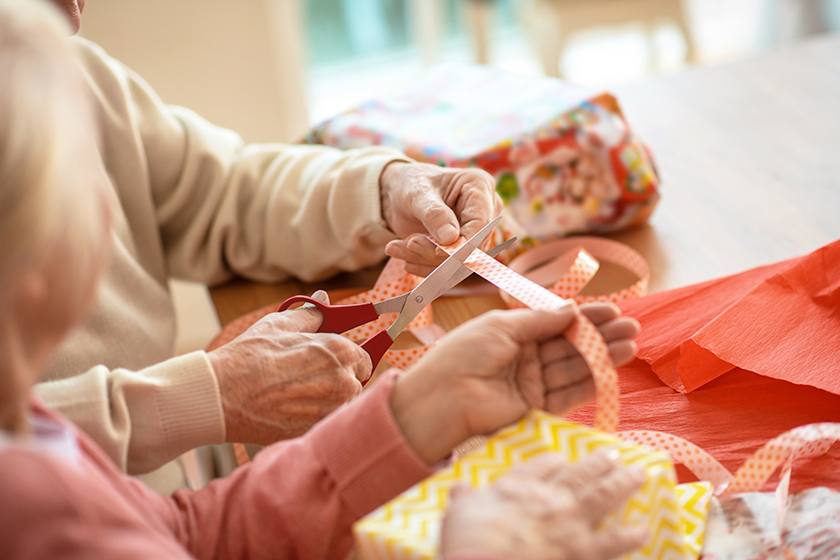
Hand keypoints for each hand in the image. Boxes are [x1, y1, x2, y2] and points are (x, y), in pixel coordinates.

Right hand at [207, 291, 371, 444]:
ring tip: (296, 397)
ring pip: (341, 406)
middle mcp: (343, 381)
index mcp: (339, 351)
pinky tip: (290, 412)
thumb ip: (310, 314)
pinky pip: (324, 425)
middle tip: (309, 381)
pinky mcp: (316, 432)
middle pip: (355, 384)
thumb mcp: (279, 325)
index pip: (364, 359)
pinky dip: (313, 420)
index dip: (349, 361)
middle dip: (338, 382)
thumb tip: (322, 300)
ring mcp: (331, 411)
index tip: (334, 364)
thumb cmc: (248, 357)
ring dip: (327, 403)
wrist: (222, 395)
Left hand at [379, 162, 502, 275]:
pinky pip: (451, 267)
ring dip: (426, 261)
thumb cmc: (411, 184)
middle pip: (471, 246)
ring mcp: (477, 231)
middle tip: (408, 244)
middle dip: (437, 253)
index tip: (437, 252)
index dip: (463, 244)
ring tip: (397, 248)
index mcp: (479, 186)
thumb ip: (434, 213)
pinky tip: (406, 260)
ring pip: (460, 261)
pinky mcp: (464, 248)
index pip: (481, 223)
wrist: (400, 194)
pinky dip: (426, 267)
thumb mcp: (417, 193)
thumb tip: (450, 238)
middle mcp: (485, 210)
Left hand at [390, 303, 639, 463]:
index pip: (557, 323)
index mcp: (514, 334)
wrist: (443, 398)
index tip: (613, 310)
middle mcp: (526, 358)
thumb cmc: (464, 354)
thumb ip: (539, 320)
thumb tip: (571, 310)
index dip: (585, 317)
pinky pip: (569, 394)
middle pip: (570, 345)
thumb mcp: (502, 325)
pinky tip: (611, 368)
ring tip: (630, 345)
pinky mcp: (537, 409)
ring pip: (575, 368)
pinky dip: (591, 382)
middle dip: (601, 335)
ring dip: (603, 356)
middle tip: (631, 326)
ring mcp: (532, 383)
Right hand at [440, 452, 647, 559]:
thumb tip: (459, 489)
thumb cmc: (469, 541)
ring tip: (639, 473)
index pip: (540, 466)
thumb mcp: (457, 513)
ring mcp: (570, 525)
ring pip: (602, 496)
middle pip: (578, 474)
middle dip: (598, 462)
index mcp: (519, 487)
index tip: (563, 458)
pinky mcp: (584, 553)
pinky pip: (613, 543)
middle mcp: (549, 499)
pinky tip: (643, 530)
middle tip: (615, 453)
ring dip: (622, 484)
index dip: (553, 461)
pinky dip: (629, 536)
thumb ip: (464, 499)